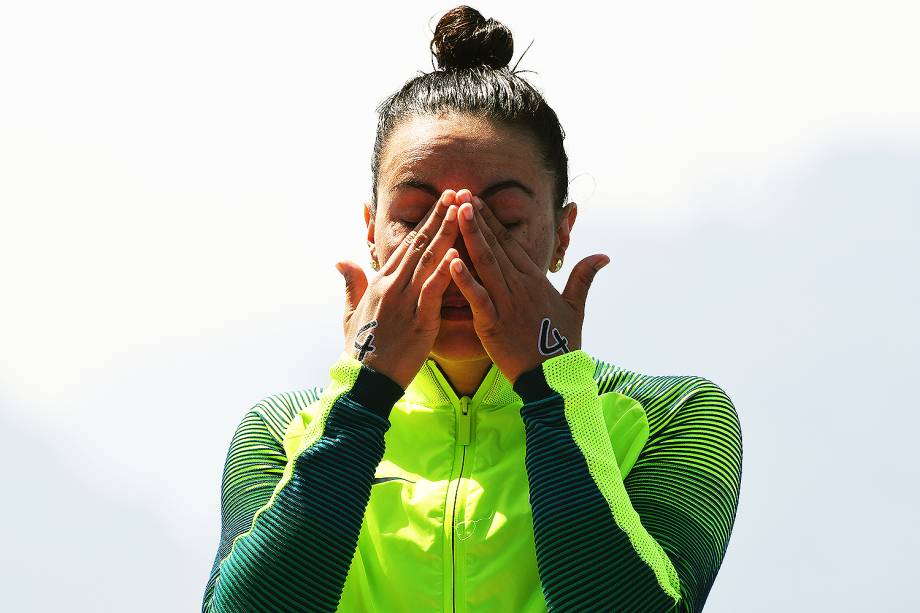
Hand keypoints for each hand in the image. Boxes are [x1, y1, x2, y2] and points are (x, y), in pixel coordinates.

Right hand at [335, 190, 459, 388]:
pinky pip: (433, 292)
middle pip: (419, 245)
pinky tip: (457, 255)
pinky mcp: (418, 322)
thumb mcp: (350, 312)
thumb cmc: (360, 348)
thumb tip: (342, 260)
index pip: (405, 245)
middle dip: (438, 218)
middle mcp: (392, 286)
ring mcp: (405, 302)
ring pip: (428, 261)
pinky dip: (445, 273)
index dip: (424, 222)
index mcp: (380, 282)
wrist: (365, 380)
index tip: (439, 203)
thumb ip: (351, 283)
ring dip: (446, 235)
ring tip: (460, 212)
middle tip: (455, 193)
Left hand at [448, 194, 609, 383]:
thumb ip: (583, 277)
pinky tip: (451, 259)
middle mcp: (520, 287)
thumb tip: (603, 255)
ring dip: (471, 237)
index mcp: (535, 280)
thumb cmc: (562, 344)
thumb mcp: (576, 307)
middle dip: (477, 219)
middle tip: (460, 192)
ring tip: (457, 212)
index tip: (476, 201)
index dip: (493, 221)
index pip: (511, 244)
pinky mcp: (493, 324)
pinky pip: (477, 297)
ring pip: (486, 264)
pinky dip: (464, 279)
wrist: (555, 378)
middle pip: (496, 246)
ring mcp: (507, 304)